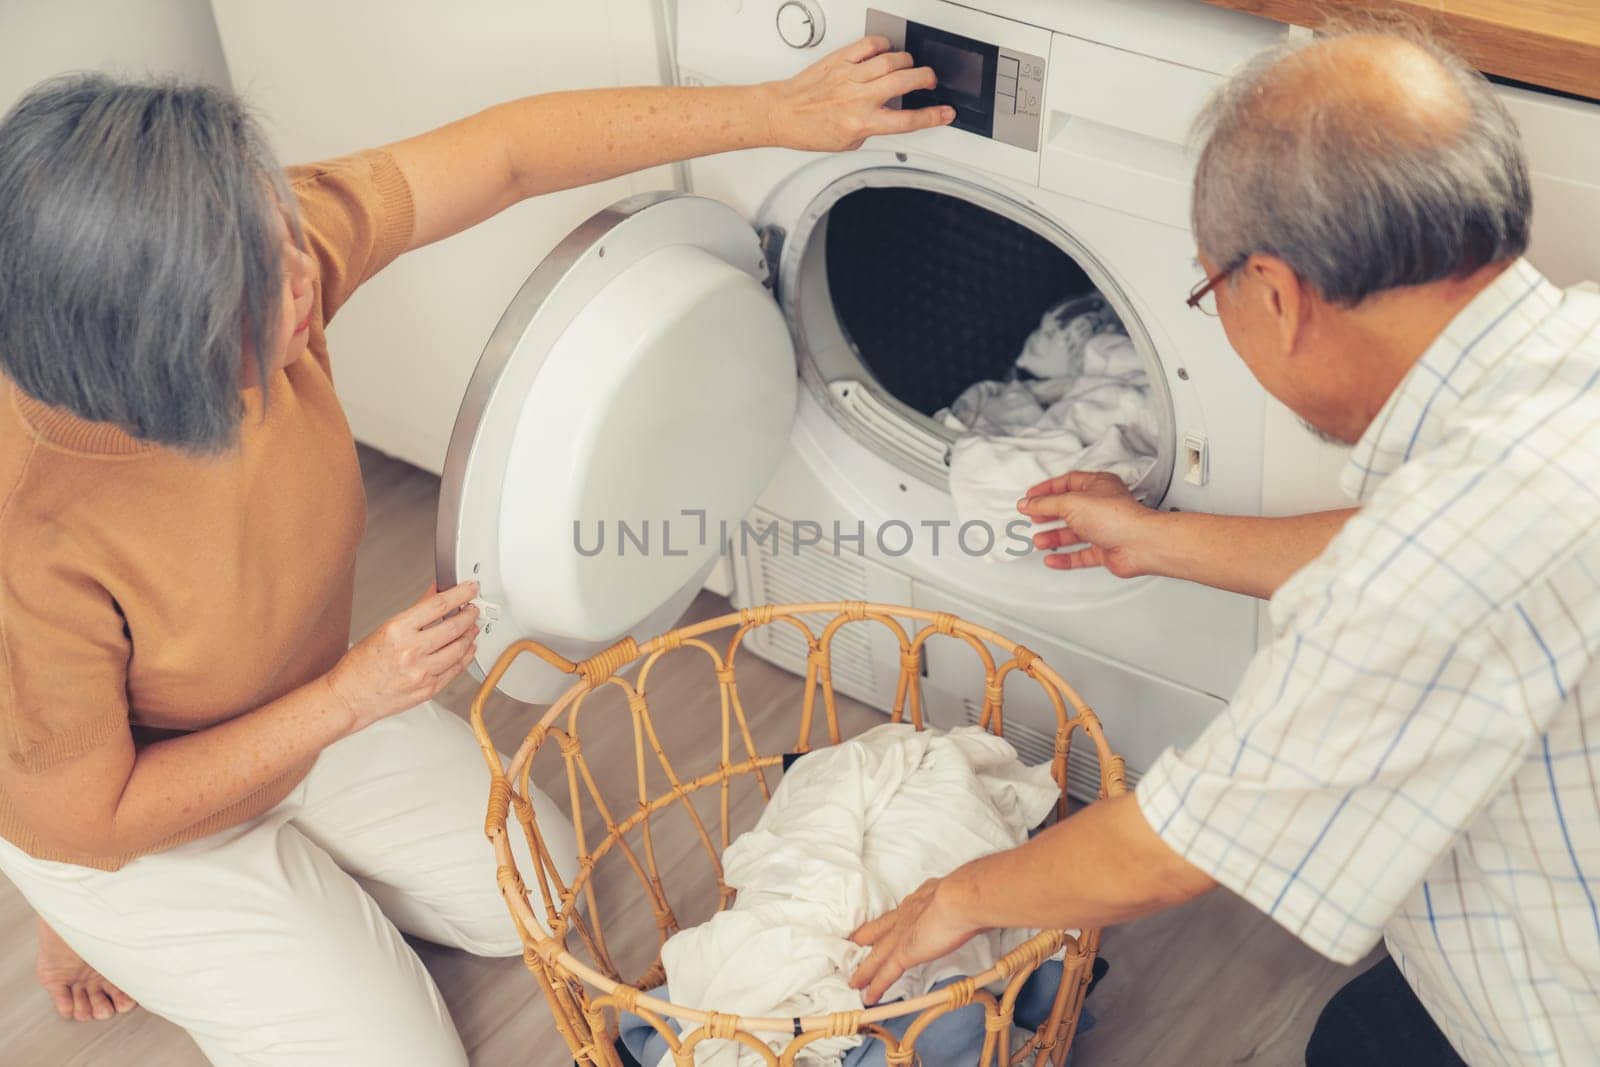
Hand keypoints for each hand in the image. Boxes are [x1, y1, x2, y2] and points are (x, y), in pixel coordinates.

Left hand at [35, 918, 134, 1021]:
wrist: (70, 911)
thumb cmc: (101, 923)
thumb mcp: (123, 938)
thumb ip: (137, 951)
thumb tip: (162, 961)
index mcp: (114, 971)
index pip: (123, 999)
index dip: (124, 1004)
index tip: (125, 1001)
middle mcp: (97, 980)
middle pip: (103, 1011)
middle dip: (102, 1009)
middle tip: (100, 999)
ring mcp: (76, 982)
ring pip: (83, 1013)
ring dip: (84, 1009)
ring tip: (83, 994)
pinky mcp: (56, 982)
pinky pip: (62, 1006)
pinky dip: (67, 1006)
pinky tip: (70, 994)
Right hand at [325, 581, 479, 732]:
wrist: (350, 697)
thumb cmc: (360, 666)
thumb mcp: (384, 630)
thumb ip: (416, 611)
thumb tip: (435, 593)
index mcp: (397, 631)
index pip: (438, 605)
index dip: (460, 594)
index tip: (469, 589)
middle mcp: (410, 651)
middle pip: (454, 627)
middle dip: (469, 615)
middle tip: (473, 609)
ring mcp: (421, 672)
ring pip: (459, 649)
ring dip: (469, 635)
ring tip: (471, 628)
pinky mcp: (429, 689)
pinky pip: (456, 670)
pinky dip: (465, 657)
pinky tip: (466, 650)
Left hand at [764, 36, 954, 151]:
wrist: (782, 114)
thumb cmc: (809, 130)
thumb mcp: (847, 143)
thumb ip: (871, 129)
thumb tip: (885, 117)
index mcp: (862, 123)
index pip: (907, 120)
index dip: (932, 116)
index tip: (946, 113)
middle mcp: (858, 98)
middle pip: (905, 82)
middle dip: (926, 79)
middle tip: (930, 81)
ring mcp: (850, 76)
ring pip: (892, 60)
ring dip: (907, 62)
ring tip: (909, 67)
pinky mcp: (840, 60)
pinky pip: (869, 45)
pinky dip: (883, 45)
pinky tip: (885, 51)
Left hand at [848, 877, 982, 1005]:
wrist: (958, 901)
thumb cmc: (963, 896)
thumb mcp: (955, 893)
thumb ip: (953, 902)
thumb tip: (963, 905)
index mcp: (918, 901)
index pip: (899, 913)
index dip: (889, 921)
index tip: (883, 925)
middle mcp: (904, 916)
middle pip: (877, 930)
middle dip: (864, 939)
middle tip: (852, 946)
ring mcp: (900, 936)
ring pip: (876, 956)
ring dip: (865, 970)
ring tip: (855, 981)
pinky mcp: (902, 954)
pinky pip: (885, 974)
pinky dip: (876, 986)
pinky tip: (869, 997)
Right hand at [1017, 471, 1161, 577]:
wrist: (1140, 544)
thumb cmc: (1117, 517)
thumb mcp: (1071, 503)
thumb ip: (1046, 504)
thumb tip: (1028, 504)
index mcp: (1097, 485)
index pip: (1067, 483)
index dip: (1047, 490)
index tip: (1031, 497)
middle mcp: (1101, 506)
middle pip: (1069, 509)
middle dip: (1049, 514)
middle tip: (1033, 517)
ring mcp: (1104, 529)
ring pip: (1074, 534)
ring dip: (1054, 537)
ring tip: (1038, 540)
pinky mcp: (1105, 551)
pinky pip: (1081, 555)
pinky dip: (1065, 558)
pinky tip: (1052, 560)